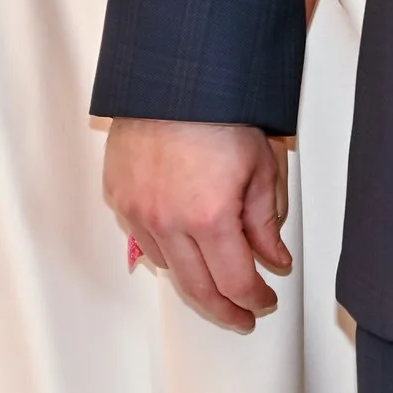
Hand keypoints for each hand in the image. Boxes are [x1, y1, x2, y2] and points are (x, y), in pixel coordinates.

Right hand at [104, 119, 291, 333]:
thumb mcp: (260, 168)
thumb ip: (266, 223)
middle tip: (241, 316)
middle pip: (198, 289)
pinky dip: (166, 252)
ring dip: (194, 280)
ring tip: (215, 281)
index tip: (264, 301)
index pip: (234, 282)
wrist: (174, 76)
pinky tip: (183, 250)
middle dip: (224, 309)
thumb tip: (273, 259)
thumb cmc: (219, 112)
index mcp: (209, 217)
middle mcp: (168, 221)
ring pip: (168, 268)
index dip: (254, 300)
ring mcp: (138, 210)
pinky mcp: (119, 196)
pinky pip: (143, 240)